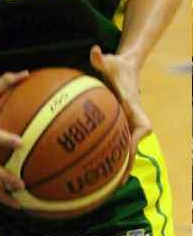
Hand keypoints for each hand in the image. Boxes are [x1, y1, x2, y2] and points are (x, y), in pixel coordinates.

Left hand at [90, 45, 151, 181]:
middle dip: (129, 161)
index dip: (136, 140)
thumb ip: (101, 58)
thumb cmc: (116, 66)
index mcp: (132, 105)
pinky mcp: (122, 124)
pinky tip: (98, 167)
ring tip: (109, 184)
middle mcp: (134, 116)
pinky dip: (113, 155)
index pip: (141, 126)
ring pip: (130, 147)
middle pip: (137, 144)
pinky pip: (120, 142)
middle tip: (118, 180)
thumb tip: (94, 51)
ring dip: (122, 165)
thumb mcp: (109, 61)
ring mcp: (129, 122)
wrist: (127, 67)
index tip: (128, 152)